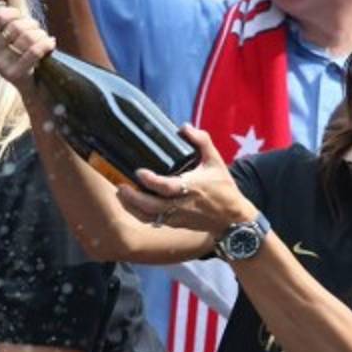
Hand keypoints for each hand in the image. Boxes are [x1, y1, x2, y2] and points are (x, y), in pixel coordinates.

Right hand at [0, 3, 55, 93]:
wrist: (31, 85)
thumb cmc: (20, 54)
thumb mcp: (8, 36)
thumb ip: (5, 22)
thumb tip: (6, 6)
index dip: (13, 12)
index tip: (20, 16)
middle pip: (15, 26)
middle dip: (31, 25)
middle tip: (36, 31)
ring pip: (26, 37)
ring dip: (40, 34)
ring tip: (43, 39)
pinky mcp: (14, 75)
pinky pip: (34, 50)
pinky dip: (46, 43)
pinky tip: (50, 44)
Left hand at [117, 125, 254, 233]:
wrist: (232, 218)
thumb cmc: (223, 188)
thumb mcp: (215, 161)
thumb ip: (202, 141)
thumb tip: (184, 127)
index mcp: (192, 188)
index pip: (167, 187)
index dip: (151, 181)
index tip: (139, 172)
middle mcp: (182, 205)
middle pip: (152, 207)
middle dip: (133, 198)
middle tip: (120, 186)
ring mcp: (177, 217)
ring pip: (149, 217)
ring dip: (132, 207)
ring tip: (121, 194)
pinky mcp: (175, 224)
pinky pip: (153, 222)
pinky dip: (140, 214)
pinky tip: (131, 204)